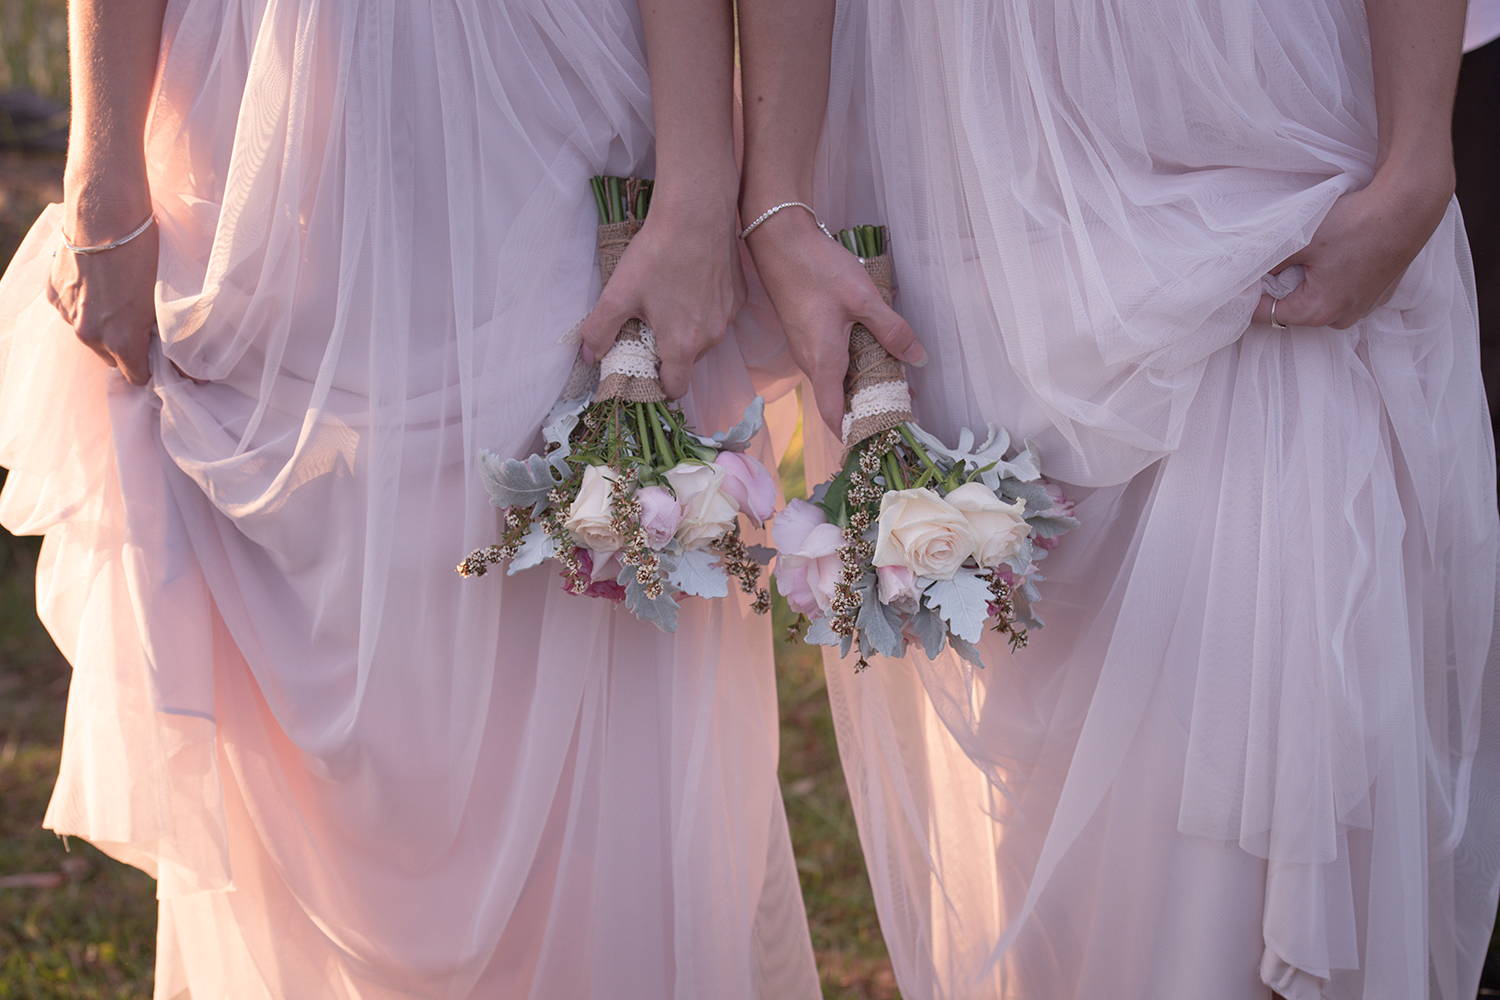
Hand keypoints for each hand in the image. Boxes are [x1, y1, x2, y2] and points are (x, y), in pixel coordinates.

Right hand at [46, 212, 158, 385]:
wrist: (107, 216)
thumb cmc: (146, 256)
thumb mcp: (166, 301)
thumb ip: (168, 336)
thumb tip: (187, 367)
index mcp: (121, 341)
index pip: (136, 376)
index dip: (151, 368)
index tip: (160, 356)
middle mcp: (89, 334)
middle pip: (111, 356)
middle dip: (127, 346)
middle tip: (143, 322)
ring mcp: (67, 313)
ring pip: (89, 333)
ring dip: (104, 324)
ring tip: (120, 296)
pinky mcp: (53, 292)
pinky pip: (71, 309)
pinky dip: (84, 303)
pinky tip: (100, 281)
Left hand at [578, 194, 745, 399]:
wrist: (696, 213)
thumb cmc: (657, 253)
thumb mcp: (618, 293)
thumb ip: (599, 330)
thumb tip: (589, 356)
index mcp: (682, 344)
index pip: (675, 387)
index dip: (657, 383)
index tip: (643, 368)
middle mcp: (711, 337)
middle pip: (688, 361)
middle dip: (669, 351)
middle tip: (649, 324)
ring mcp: (728, 316)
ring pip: (704, 337)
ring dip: (687, 329)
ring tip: (668, 298)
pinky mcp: (739, 296)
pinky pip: (719, 315)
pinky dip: (704, 308)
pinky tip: (689, 282)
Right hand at [744, 209, 924, 432]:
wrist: (779, 241)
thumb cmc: (818, 269)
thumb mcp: (864, 298)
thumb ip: (892, 330)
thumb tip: (918, 358)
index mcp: (823, 362)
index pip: (835, 415)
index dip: (854, 434)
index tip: (877, 443)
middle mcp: (810, 362)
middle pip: (837, 400)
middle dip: (866, 409)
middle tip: (901, 407)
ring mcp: (804, 349)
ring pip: (833, 380)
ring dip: (860, 385)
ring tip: (894, 380)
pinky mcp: (805, 335)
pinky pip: (829, 363)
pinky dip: (850, 366)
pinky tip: (871, 351)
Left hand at [1251, 165, 1452, 330]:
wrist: (1408, 207)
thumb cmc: (1355, 223)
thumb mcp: (1299, 240)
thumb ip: (1268, 261)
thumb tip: (1249, 271)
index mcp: (1319, 311)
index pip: (1267, 315)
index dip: (1250, 298)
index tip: (1240, 282)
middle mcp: (1342, 318)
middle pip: (1294, 309)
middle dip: (1281, 288)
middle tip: (1274, 261)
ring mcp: (1364, 307)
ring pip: (1320, 300)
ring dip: (1308, 282)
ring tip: (1310, 254)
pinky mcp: (1379, 293)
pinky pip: (1344, 291)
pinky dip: (1333, 277)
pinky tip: (1336, 254)